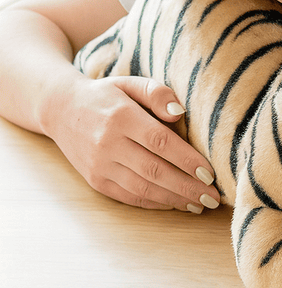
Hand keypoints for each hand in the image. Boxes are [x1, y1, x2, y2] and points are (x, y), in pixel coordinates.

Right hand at [42, 74, 219, 211]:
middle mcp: (108, 144)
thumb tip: (179, 113)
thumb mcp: (132, 83)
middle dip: (188, 187)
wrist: (61, 110)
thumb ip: (158, 93)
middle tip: (214, 197)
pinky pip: (130, 196)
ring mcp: (100, 165)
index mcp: (121, 117)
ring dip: (176, 200)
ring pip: (143, 188)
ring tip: (202, 204)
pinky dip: (156, 203)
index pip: (160, 142)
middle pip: (154, 170)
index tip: (211, 174)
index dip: (187, 160)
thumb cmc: (109, 95)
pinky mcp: (96, 181)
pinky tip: (178, 204)